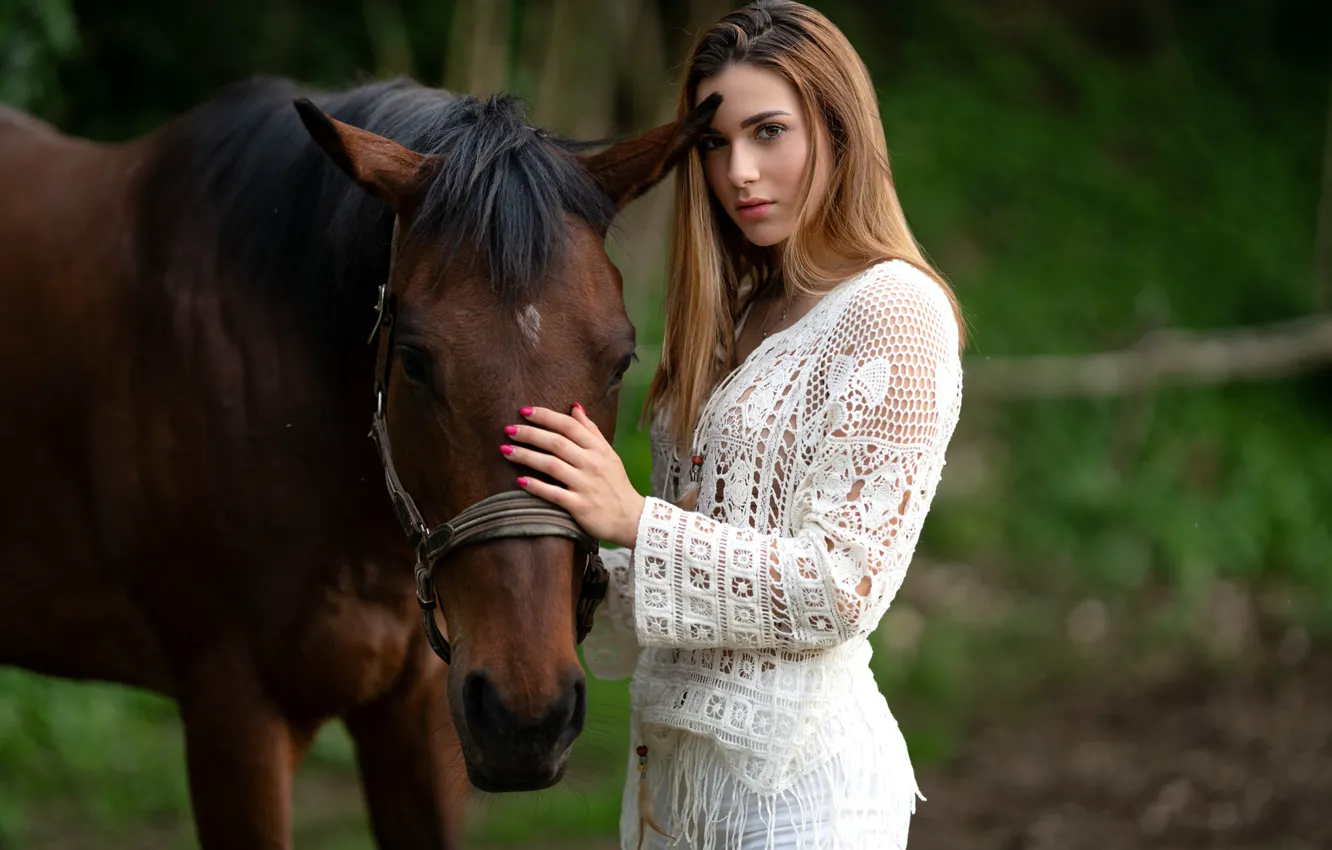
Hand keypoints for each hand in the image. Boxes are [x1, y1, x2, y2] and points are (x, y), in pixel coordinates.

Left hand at [500, 404, 645, 548]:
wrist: (631, 518)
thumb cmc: (615, 484)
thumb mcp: (608, 453)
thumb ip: (590, 430)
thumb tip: (574, 407)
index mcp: (598, 449)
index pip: (569, 426)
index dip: (545, 416)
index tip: (524, 411)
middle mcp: (591, 464)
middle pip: (556, 443)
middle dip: (530, 434)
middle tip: (508, 429)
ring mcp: (585, 484)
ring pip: (551, 465)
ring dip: (526, 456)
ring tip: (506, 450)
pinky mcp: (580, 506)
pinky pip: (554, 493)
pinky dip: (536, 486)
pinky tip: (519, 480)